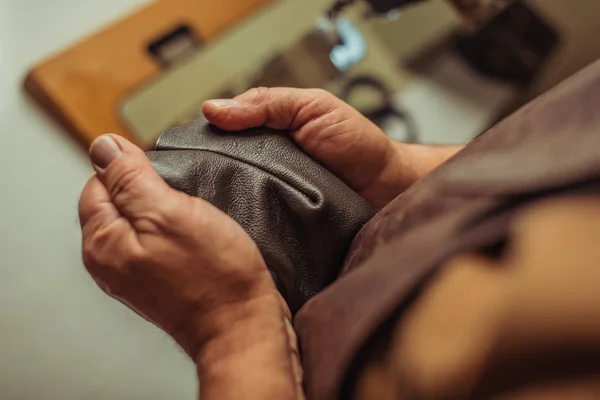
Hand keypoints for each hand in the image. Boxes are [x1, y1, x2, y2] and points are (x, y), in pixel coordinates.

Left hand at [79, 135, 300, 398]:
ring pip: (146, 218)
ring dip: (171, 209)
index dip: (134, 170)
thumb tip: (102, 146)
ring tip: (198, 219)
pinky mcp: (161, 280)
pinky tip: (201, 236)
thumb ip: (129, 178)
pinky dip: (181, 229)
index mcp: (103, 242)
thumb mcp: (168, 211)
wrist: (243, 326)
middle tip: (187, 202)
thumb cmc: (213, 275)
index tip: (167, 182)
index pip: (99, 181)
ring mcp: (136, 273)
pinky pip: (163, 239)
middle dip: (153, 190)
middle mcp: (111, 261)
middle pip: (122, 200)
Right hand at [203, 88, 458, 209]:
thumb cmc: (355, 144)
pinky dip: (249, 230)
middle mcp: (259, 171)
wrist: (388, 187)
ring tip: (215, 218)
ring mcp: (269, 202)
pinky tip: (238, 235)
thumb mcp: (312, 107)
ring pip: (234, 206)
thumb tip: (213, 108)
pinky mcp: (281, 230)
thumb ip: (267, 103)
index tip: (183, 158)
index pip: (216, 142)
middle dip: (209, 183)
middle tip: (197, 193)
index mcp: (260, 139)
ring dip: (228, 209)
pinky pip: (257, 229)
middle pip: (219, 177)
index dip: (200, 147)